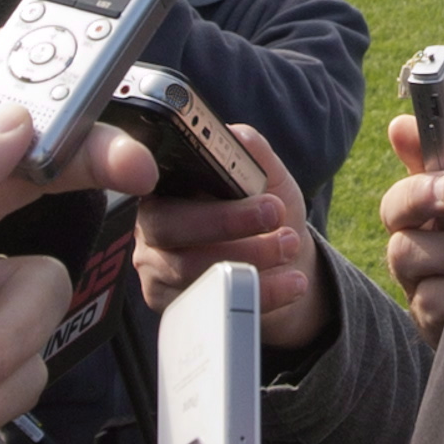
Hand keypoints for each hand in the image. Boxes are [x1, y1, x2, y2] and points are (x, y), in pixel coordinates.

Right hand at [137, 125, 323, 348]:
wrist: (286, 263)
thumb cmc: (266, 212)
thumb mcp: (265, 175)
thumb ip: (249, 151)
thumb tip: (233, 136)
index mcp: (165, 187)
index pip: (154, 179)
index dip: (184, 177)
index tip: (230, 181)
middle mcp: (152, 228)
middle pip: (168, 226)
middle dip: (225, 220)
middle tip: (274, 213)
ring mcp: (158, 271)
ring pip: (189, 270)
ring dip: (249, 257)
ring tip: (290, 245)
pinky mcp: (176, 307)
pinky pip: (209, 303)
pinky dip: (257, 294)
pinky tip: (291, 282)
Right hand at [379, 114, 443, 346]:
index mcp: (434, 212)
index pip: (411, 171)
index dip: (410, 150)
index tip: (410, 132)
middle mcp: (416, 244)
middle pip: (393, 209)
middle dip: (421, 193)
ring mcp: (416, 283)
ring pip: (408, 253)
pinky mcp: (427, 322)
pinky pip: (432, 300)